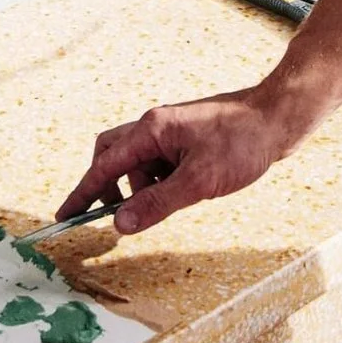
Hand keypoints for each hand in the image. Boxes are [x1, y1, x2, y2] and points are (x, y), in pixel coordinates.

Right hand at [56, 86, 300, 234]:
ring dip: (142, 186)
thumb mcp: (199, 181)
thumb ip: (157, 203)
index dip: (82, 193)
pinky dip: (161, 181)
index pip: (104, 166)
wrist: (277, 119)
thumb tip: (120, 223)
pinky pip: (159, 162)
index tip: (64, 216)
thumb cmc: (242, 143)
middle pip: (112, 156)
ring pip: (138, 162)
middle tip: (117, 216)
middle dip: (108, 187)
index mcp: (151, 130)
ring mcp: (171, 131)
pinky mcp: (186, 139)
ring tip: (172, 200)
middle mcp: (155, 126)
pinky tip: (186, 191)